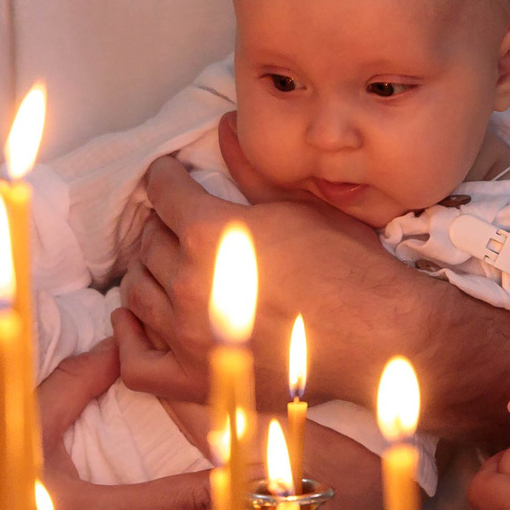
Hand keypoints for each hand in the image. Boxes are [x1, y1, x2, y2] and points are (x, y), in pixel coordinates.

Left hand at [116, 131, 413, 409]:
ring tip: (171, 266)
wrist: (379, 336)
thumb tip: (222, 128)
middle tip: (182, 224)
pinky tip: (140, 321)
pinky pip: (135, 364)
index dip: (168, 178)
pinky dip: (129, 340)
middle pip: (148, 241)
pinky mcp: (195, 381)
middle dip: (163, 226)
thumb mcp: (298, 206)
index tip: (174, 178)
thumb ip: (249, 170)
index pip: (162, 190)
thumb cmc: (349, 267)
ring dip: (150, 273)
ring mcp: (187, 337)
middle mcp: (190, 283)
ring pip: (137, 293)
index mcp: (210, 233)